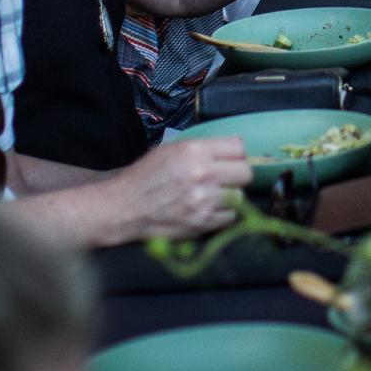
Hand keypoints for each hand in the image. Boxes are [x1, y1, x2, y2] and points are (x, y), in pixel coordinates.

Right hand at [111, 138, 250, 240]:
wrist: (124, 208)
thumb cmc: (146, 176)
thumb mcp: (171, 149)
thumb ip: (203, 148)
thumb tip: (233, 151)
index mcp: (195, 151)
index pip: (240, 147)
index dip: (236, 154)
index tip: (231, 159)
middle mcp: (203, 174)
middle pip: (246, 172)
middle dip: (238, 175)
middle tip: (226, 179)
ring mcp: (204, 200)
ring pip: (240, 196)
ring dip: (230, 196)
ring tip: (214, 196)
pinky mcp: (202, 223)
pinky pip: (230, 217)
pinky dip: (222, 214)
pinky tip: (208, 210)